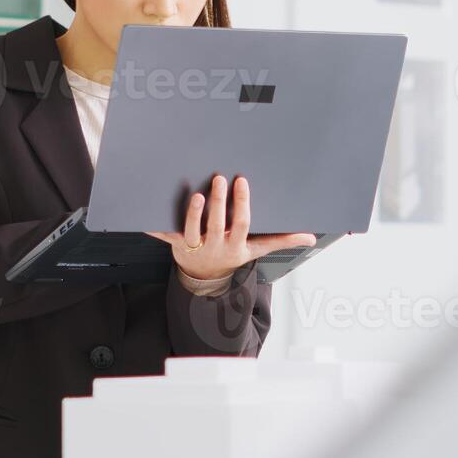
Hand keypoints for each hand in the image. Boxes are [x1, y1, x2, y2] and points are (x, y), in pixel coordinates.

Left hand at [146, 174, 316, 282]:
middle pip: (217, 224)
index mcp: (235, 245)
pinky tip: (148, 217)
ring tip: (198, 195)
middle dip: (219, 202)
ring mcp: (194, 246)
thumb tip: (310, 238)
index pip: (241, 224)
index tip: (242, 182)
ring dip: (194, 213)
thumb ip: (282, 240)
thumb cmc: (231, 255)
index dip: (242, 204)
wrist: (204, 278)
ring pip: (192, 230)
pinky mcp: (176, 244)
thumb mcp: (257, 250)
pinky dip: (155, 227)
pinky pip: (164, 236)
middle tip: (220, 179)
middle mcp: (215, 246)